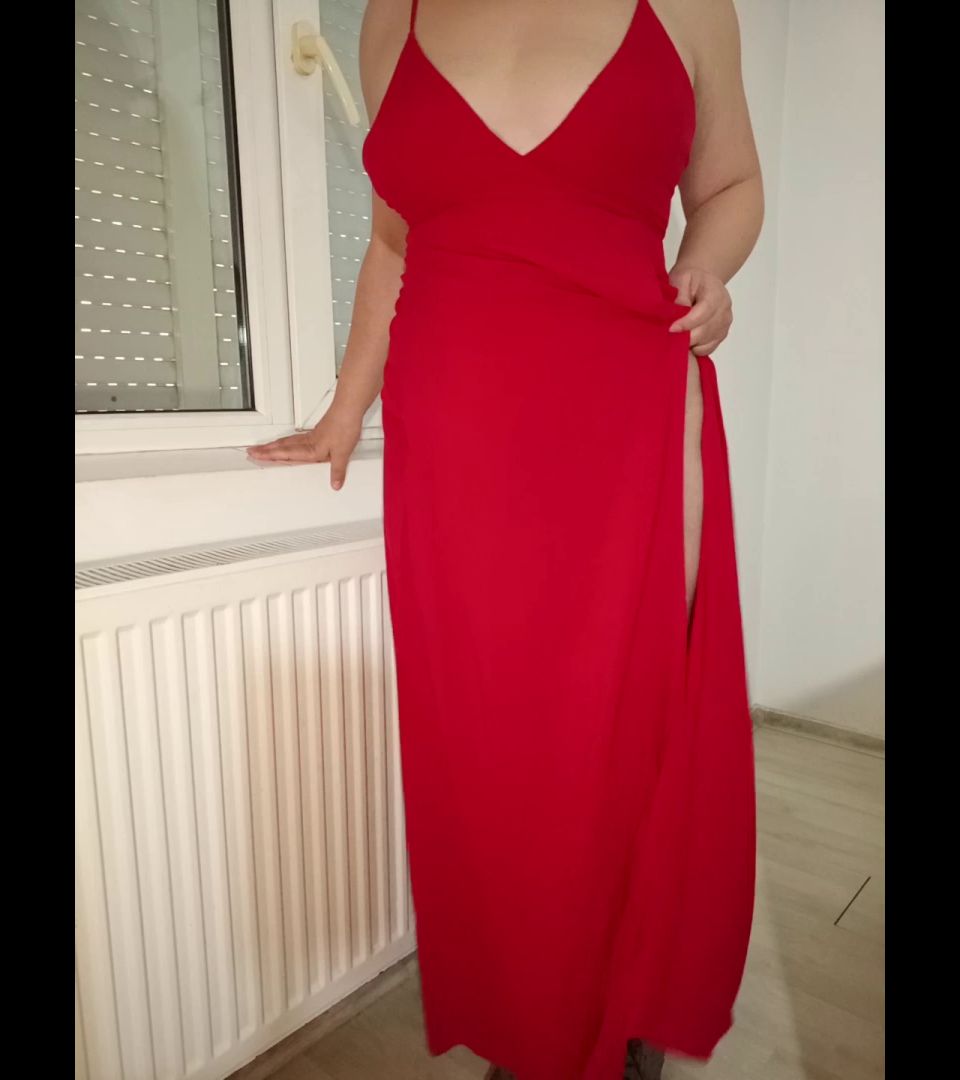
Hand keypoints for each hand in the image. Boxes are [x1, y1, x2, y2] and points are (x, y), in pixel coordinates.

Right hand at [246, 406, 362, 489]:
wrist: (349, 409)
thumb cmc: (344, 427)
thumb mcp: (343, 453)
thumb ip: (337, 471)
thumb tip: (334, 484)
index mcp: (310, 449)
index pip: (285, 453)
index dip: (269, 455)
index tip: (255, 455)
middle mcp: (308, 441)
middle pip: (282, 445)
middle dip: (265, 449)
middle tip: (252, 451)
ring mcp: (311, 436)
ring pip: (287, 441)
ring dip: (274, 445)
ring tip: (265, 448)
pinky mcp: (316, 431)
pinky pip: (296, 438)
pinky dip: (287, 441)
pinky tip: (289, 443)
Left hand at [667, 267, 732, 355]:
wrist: (702, 281)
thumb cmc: (690, 280)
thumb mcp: (681, 278)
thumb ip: (680, 294)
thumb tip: (676, 313)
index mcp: (715, 293)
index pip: (703, 313)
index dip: (687, 323)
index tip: (671, 329)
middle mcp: (724, 310)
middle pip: (705, 331)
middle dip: (685, 337)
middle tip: (668, 338)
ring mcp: (724, 324)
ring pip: (706, 342)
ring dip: (689, 344)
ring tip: (675, 338)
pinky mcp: (721, 334)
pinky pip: (708, 348)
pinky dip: (695, 348)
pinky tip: (685, 342)